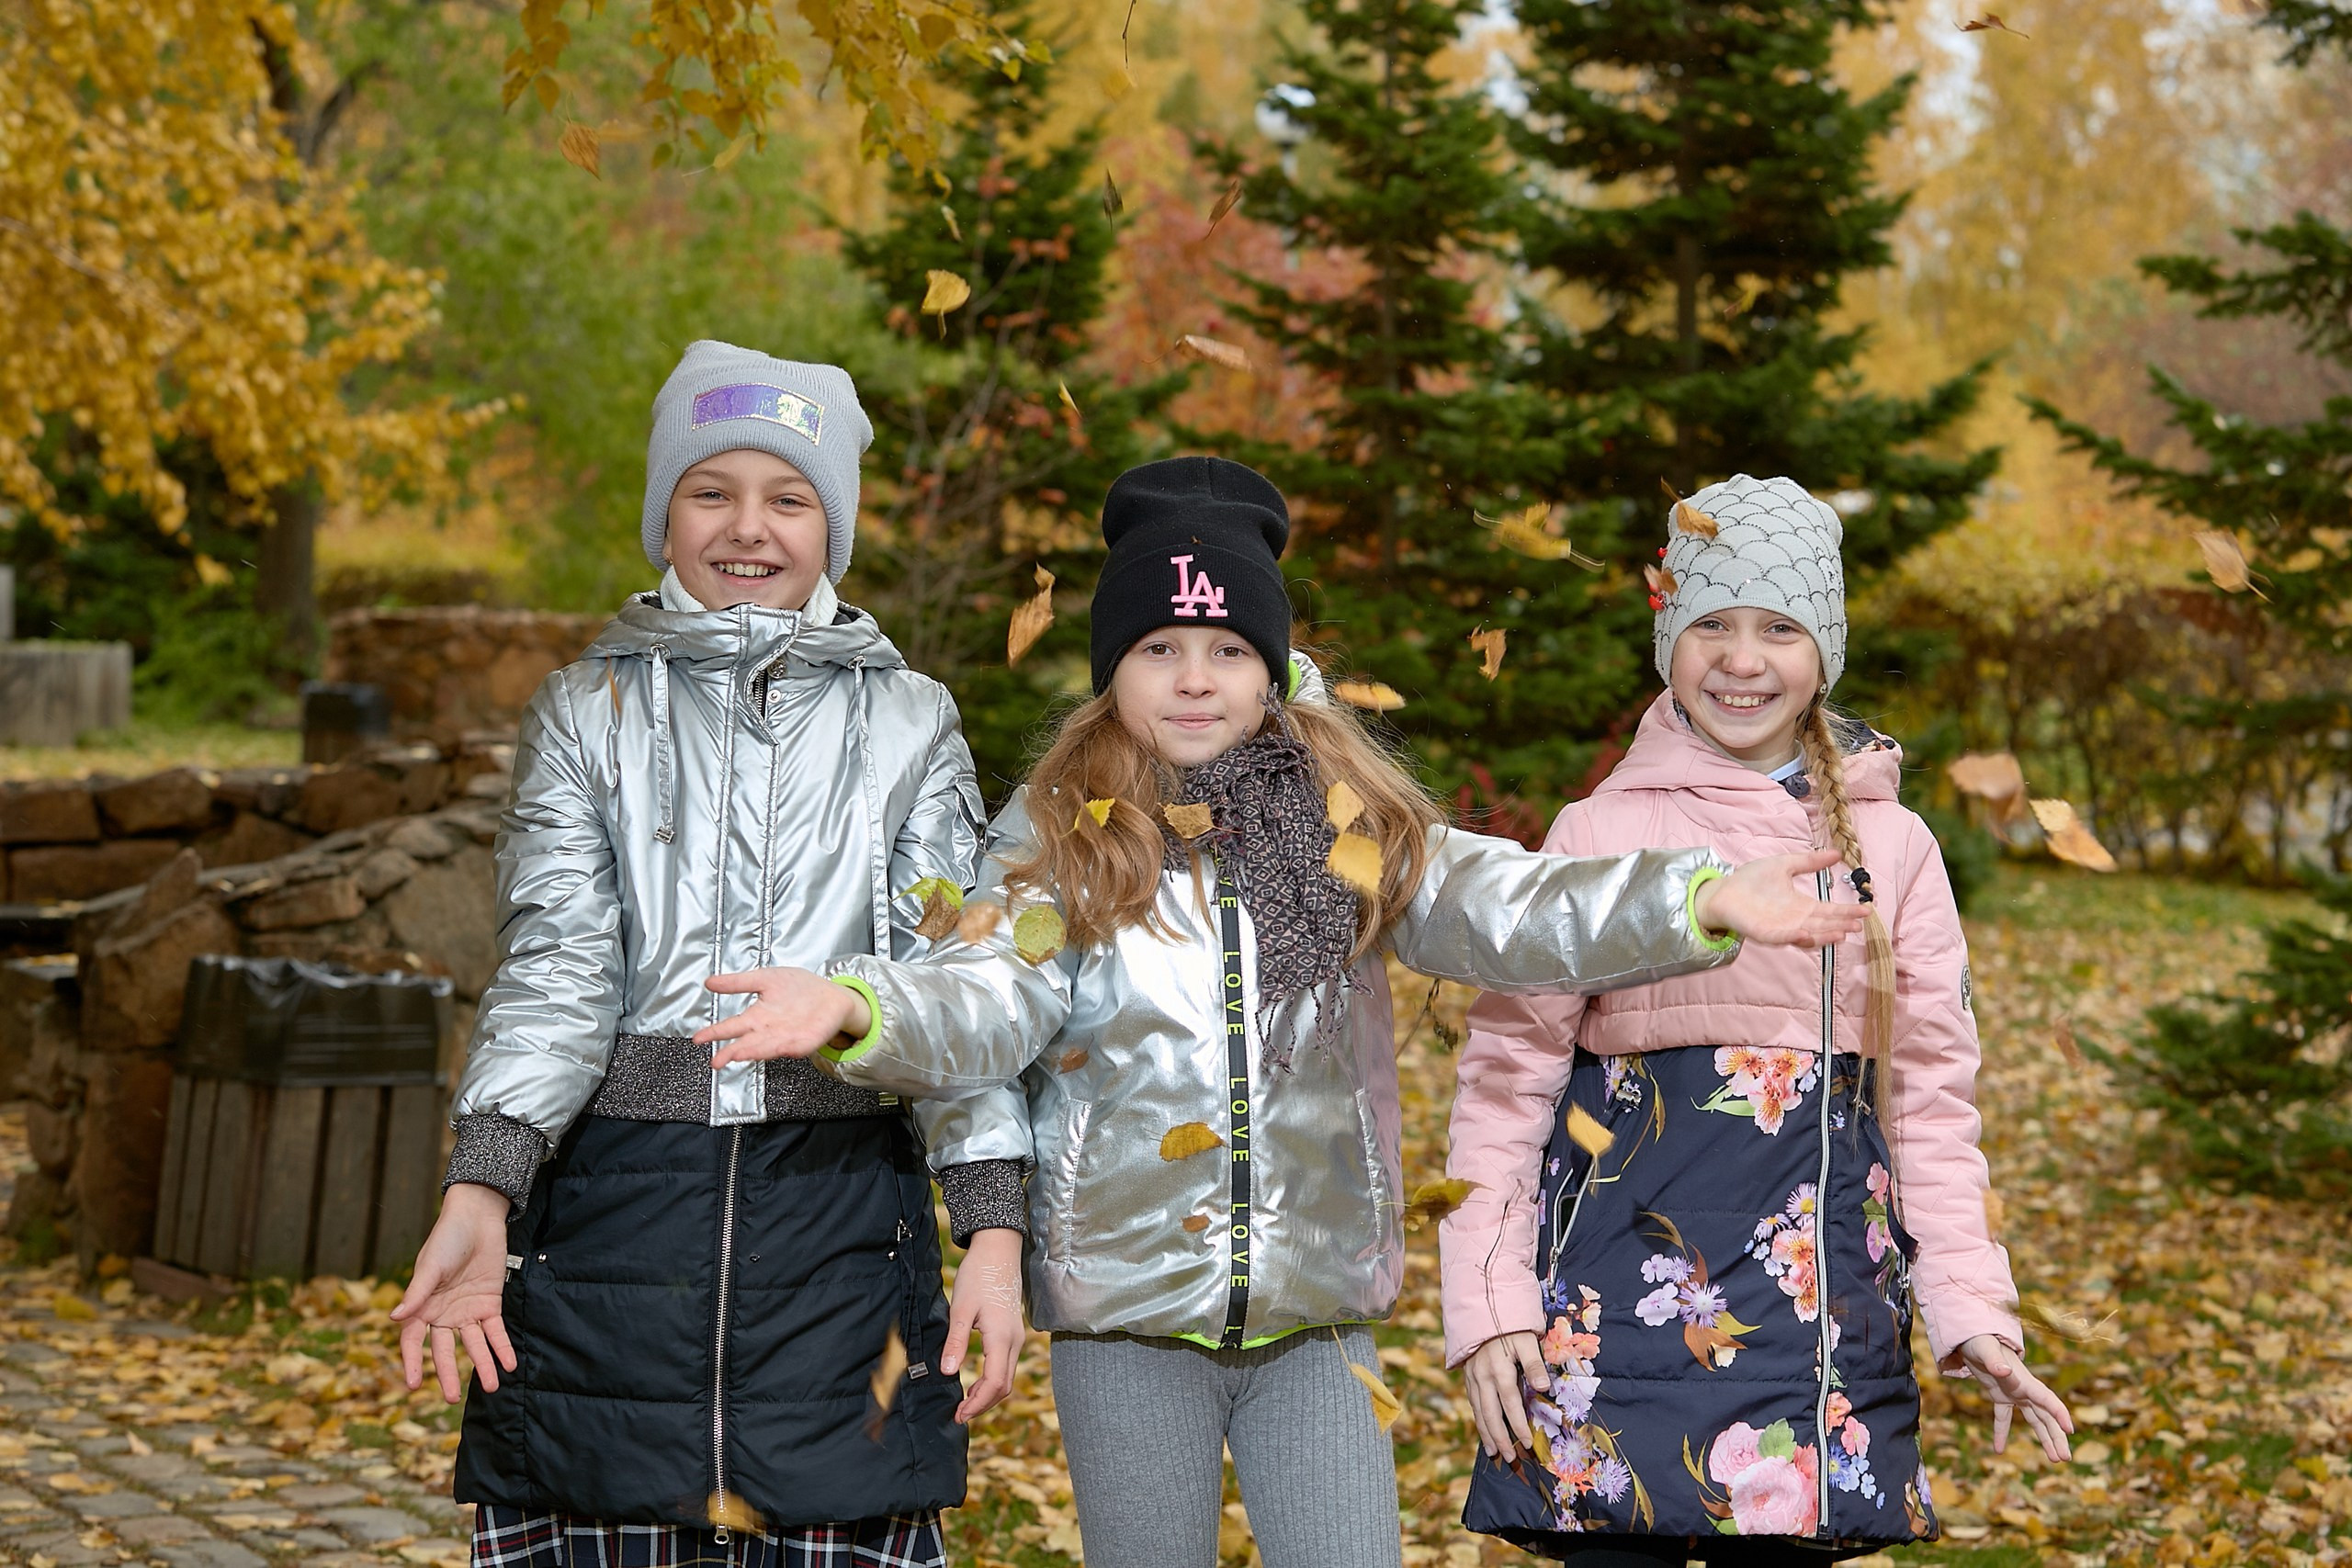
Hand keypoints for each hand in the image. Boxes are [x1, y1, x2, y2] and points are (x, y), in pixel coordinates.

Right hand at [391, 1183, 519, 1401]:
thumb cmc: (446, 1239)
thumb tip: (393, 1318)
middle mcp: (443, 1314)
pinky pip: (496, 1330)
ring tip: (492, 1387)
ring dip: (483, 1365)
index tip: (413, 1386)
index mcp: (422, 1306)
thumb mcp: (430, 1267)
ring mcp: (467, 1310)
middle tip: (452, 1398)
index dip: (412, 1362)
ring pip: (475, 1345)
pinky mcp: (491, 1303)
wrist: (477, 1218)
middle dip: (448, 1373)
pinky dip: (503, 1347)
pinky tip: (509, 1364)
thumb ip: (417, 1294)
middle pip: (445, 1349)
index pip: (413, 1340)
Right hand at [694, 968, 871, 1066]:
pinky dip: (780, 1049)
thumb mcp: (765, 979)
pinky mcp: (803, 1042)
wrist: (831, 994)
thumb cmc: (799, 988)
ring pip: (764, 1047)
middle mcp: (768, 1030)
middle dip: (730, 1051)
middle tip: (716, 1060)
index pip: (731, 1026)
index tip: (698, 1038)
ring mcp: (785, 1038)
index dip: (714, 1033)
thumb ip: (737, 983)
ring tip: (737, 1055)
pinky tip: (772, 1048)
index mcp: (757, 1016)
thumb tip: (710, 982)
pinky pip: (790, 1047)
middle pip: (745, 1043)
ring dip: (751, 1052)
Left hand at [943, 1228, 1024, 1424]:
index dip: (977, 1404)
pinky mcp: (1013, 1332)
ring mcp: (1016, 1337)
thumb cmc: (978, 1275)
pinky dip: (992, 1380)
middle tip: (959, 1415)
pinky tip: (975, 1382)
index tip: (959, 1415)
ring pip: (1006, 1377)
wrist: (998, 1250)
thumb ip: (956, 1341)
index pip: (993, 1383)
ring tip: (965, 1403)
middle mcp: (1014, 1341)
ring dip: (987, 1394)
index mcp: (1001, 1338)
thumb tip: (948, 1372)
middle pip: (1003, 1386)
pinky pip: (1006, 1365)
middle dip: (982, 1405)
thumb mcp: (961, 1309)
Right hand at [1461, 1331, 1548, 1462]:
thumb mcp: (1526, 1339)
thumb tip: (1544, 1387)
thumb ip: (1533, 1364)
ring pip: (1478, 1412)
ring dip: (1486, 1434)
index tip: (1528, 1444)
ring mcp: (1472, 1377)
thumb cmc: (1508, 1324)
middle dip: (1500, 1439)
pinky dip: (1478, 1420)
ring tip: (1493, 1452)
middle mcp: (1482, 1377)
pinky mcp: (1467, 1375)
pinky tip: (1483, 1429)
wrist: (1480, 1307)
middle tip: (1510, 1459)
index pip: (1510, 1404)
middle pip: (1490, 1414)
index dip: (1519, 1426)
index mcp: (1498, 1370)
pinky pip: (1472, 1403)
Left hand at [1693, 849, 1870, 948]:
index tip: (1866, 910)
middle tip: (1859, 925)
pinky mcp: (1764, 933)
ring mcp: (1781, 928)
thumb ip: (1809, 862)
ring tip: (1841, 934)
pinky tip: (1806, 933)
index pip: (1830, 910)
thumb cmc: (1752, 880)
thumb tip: (1837, 853)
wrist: (1723, 890)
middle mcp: (1795, 920)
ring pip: (1807, 935)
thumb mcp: (1785, 865)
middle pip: (1823, 925)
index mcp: (1802, 905)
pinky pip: (1781, 937)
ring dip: (1824, 936)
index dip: (1847, 911)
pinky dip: (1794, 937)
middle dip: (1841, 925)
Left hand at [1957, 1333, 2073, 1461]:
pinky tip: (1998, 1450)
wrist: (1971, 1335)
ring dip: (2044, 1439)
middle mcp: (2024, 1388)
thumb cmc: (1980, 1340)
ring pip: (2034, 1420)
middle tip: (2065, 1458)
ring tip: (2054, 1460)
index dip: (2059, 1413)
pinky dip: (2002, 1433)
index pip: (2047, 1399)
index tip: (2070, 1429)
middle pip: (2046, 1415)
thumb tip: (2004, 1372)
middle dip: (2057, 1436)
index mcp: (2024, 1380)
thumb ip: (1994, 1360)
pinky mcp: (2000, 1396)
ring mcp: (2014, 1393)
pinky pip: (2004, 1418)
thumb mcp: (1985, 1349)